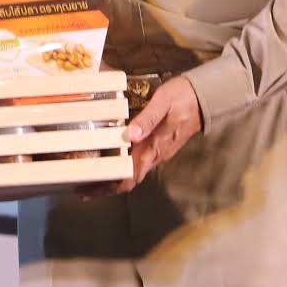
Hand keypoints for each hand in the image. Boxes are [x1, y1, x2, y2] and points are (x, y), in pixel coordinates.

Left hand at [80, 75, 201, 196]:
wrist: (205, 97)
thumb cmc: (183, 97)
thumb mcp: (163, 102)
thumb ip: (147, 118)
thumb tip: (130, 135)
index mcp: (155, 147)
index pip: (130, 178)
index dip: (108, 188)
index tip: (87, 190)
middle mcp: (156, 154)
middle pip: (127, 179)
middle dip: (104, 186)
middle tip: (81, 188)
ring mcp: (158, 152)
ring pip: (131, 172)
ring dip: (111, 177)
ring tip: (88, 176)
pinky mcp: (158, 146)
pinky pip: (137, 162)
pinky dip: (120, 165)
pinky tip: (108, 158)